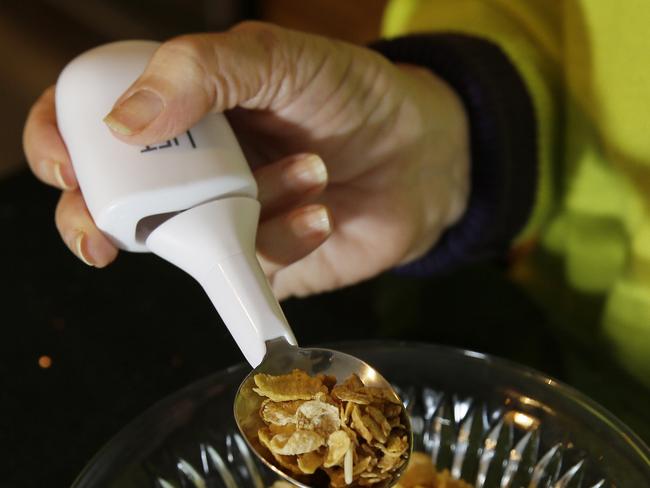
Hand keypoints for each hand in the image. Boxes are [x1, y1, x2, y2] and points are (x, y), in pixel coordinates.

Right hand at [23, 21, 468, 298]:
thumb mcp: (276, 58)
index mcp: (181, 109)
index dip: (60, 146)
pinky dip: (288, 235)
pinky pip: (247, 265)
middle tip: (120, 232)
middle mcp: (192, 165)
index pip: (91, 124)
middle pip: (113, 200)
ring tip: (311, 169)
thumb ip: (200, 71)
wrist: (419, 153)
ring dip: (247, 208)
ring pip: (185, 239)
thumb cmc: (350, 95)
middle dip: (108, 220)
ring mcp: (224, 214)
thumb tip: (122, 120)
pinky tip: (322, 207)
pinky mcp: (259, 257)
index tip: (65, 169)